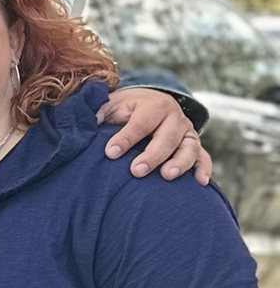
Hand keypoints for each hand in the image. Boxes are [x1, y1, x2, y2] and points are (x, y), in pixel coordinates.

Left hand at [97, 85, 211, 183]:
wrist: (150, 104)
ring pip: (189, 147)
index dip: (126, 138)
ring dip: (180, 162)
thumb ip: (98, 113)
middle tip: (135, 171)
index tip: (110, 153)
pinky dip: (204, 168)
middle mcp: (174, 117)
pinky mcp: (193, 146)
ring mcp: (186, 132)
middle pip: (167, 136)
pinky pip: (203, 157)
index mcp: (152, 105)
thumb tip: (84, 123)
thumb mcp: (111, 105)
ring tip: (166, 176)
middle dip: (152, 154)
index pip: (140, 123)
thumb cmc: (125, 110)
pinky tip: (200, 182)